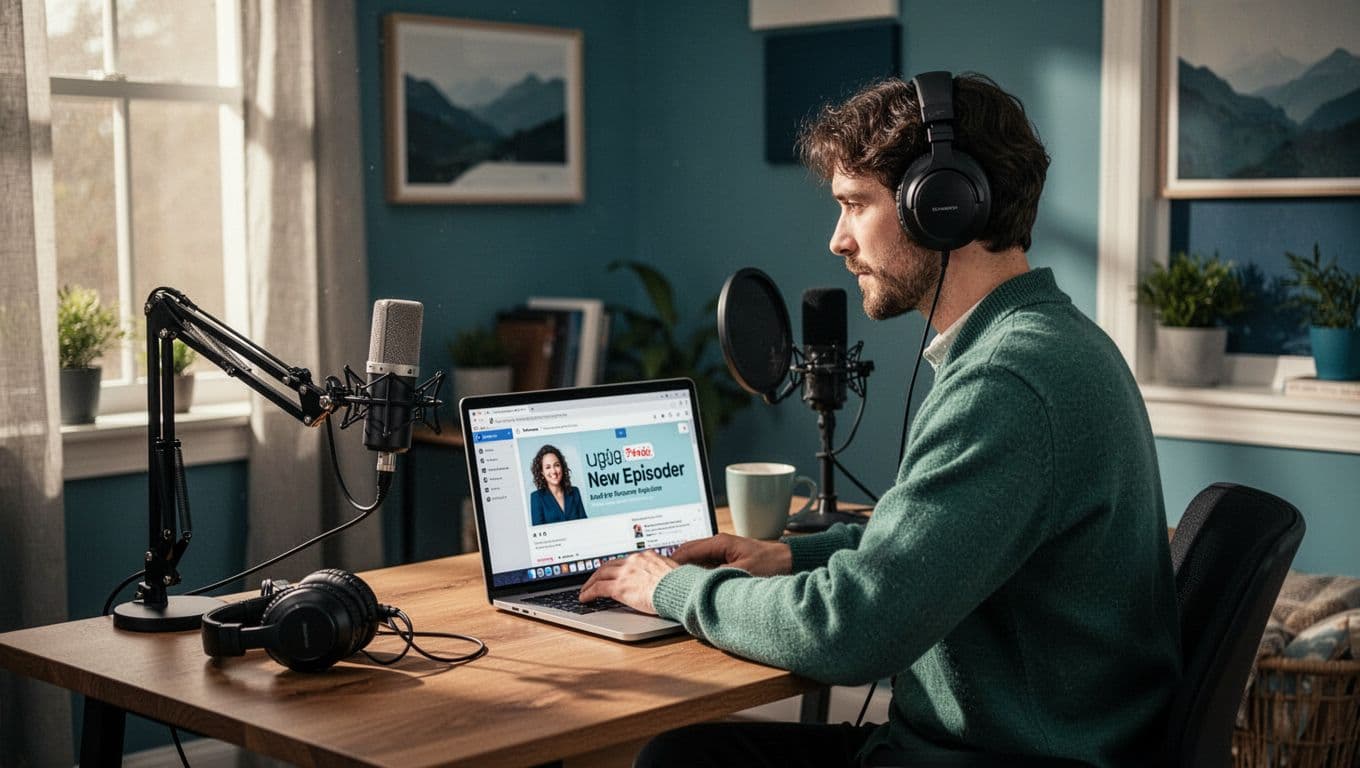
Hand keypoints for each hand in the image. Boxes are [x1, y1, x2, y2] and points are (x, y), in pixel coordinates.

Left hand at [578, 551, 676, 613]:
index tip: (610, 573)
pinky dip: (589, 593)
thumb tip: (664, 579)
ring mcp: (625, 573)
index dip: (615, 567)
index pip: (625, 560)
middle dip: (598, 573)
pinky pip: (598, 588)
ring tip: (585, 591)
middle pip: (609, 565)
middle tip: (592, 581)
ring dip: (590, 583)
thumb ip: (662, 573)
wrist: (680, 590)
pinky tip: (585, 598)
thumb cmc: (681, 586)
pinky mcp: (620, 587)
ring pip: (600, 574)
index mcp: (646, 556)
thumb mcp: (671, 572)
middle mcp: (634, 561)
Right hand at [671, 533, 791, 575]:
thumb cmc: (770, 563)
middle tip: (660, 577)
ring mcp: (721, 551)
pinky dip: (695, 571)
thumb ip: (720, 576)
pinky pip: (704, 563)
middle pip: (687, 552)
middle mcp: (718, 544)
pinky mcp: (726, 558)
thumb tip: (700, 583)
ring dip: (684, 568)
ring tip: (671, 580)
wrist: (788, 561)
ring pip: (694, 558)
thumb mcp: (743, 572)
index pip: (687, 549)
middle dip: (673, 564)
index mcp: (720, 542)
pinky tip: (691, 582)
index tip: (660, 571)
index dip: (672, 561)